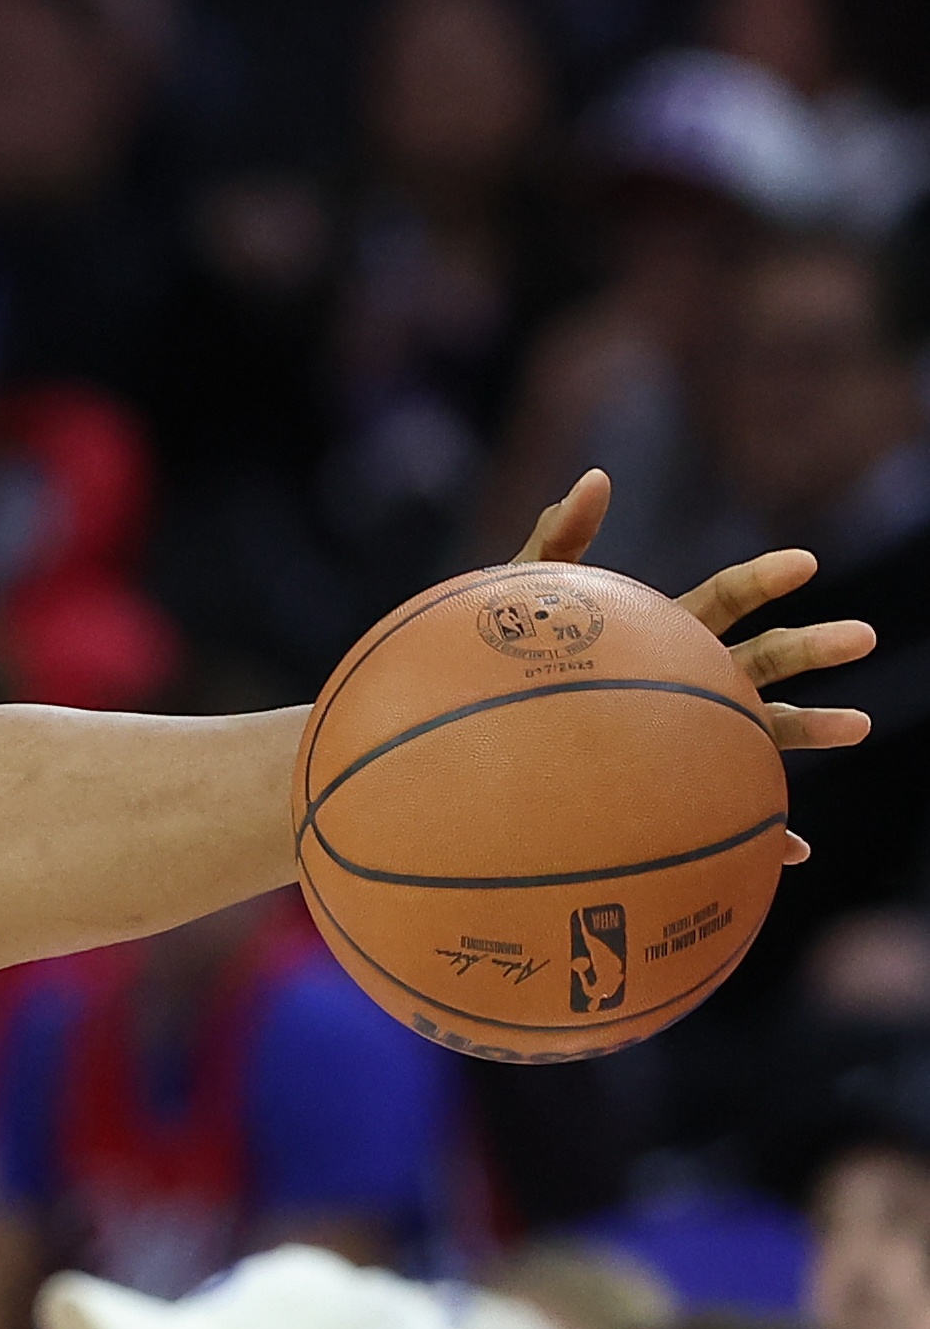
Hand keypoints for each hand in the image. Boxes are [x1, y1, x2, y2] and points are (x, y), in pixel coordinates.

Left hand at [515, 469, 873, 863]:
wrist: (467, 727)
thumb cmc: (494, 656)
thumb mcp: (521, 594)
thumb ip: (558, 537)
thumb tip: (596, 475)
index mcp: (661, 634)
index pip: (723, 600)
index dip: (763, 579)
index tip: (805, 562)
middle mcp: (686, 683)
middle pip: (760, 663)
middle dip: (812, 648)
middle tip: (862, 636)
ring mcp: (684, 740)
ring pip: (760, 736)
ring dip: (808, 731)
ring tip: (857, 724)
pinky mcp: (667, 793)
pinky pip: (719, 817)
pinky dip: (757, 834)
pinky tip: (788, 853)